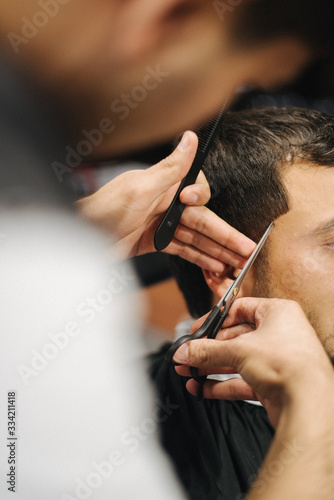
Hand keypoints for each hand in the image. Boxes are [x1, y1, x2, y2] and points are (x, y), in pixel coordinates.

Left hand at [76, 131, 254, 271]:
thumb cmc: (102, 211)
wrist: (79, 239)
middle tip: (247, 251)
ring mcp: (159, 225)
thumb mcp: (139, 187)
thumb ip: (170, 168)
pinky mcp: (152, 242)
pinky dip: (197, 258)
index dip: (203, 203)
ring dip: (216, 252)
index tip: (194, 205)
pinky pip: (181, 249)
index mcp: (162, 186)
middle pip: (202, 221)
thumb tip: (189, 139)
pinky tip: (213, 266)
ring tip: (236, 265)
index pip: (196, 193)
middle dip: (225, 237)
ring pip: (195, 238)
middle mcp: (163, 204)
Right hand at [173, 297, 333, 426]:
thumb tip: (186, 350)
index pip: (239, 309)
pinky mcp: (273, 383)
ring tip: (189, 371)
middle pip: (235, 337)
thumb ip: (208, 350)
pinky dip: (221, 384)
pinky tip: (202, 388)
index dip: (215, 320)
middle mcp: (279, 334)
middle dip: (209, 349)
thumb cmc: (289, 365)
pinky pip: (242, 380)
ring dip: (211, 367)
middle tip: (188, 355)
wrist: (309, 404)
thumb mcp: (239, 350)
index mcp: (277, 313)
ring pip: (237, 360)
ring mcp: (277, 360)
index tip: (197, 331)